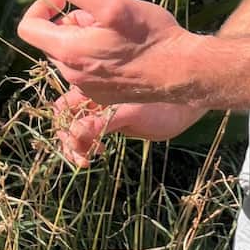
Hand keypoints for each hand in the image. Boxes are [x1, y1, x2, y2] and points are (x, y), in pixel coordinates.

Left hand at [17, 0, 200, 106]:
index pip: (28, 28)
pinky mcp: (103, 95)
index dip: (41, 7)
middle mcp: (72, 74)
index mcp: (68, 51)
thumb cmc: (149, 34)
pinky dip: (96, 53)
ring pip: (71, 53)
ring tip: (116, 29)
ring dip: (85, 36)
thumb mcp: (111, 3)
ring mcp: (87, 88)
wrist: (181, 71)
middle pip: (52, 40)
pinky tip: (123, 47)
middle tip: (102, 13)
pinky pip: (87, 69)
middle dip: (70, 21)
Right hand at [51, 85, 205, 166]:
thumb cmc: (163, 105)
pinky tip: (95, 155)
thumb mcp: (133, 114)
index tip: (78, 145)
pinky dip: (85, 146)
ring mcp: (102, 110)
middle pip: (66, 118)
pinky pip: (89, 135)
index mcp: (96, 88)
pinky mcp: (110, 123)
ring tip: (85, 161)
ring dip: (75, 146)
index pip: (65, 105)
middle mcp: (95, 97)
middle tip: (81, 158)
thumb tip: (77, 132)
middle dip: (67, 139)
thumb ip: (105, 122)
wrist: (184, 109)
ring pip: (76, 129)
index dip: (65, 125)